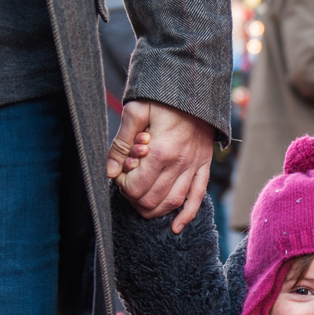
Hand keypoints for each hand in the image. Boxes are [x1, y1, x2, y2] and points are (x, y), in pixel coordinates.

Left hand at [107, 100, 214, 233]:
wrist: (194, 88)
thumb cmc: (162, 98)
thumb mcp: (135, 112)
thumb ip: (121, 143)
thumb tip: (110, 171)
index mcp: (161, 151)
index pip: (136, 187)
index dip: (122, 187)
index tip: (119, 176)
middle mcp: (179, 164)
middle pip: (152, 200)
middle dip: (134, 199)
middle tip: (128, 186)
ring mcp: (194, 167)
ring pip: (172, 203)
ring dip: (154, 210)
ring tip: (142, 204)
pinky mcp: (203, 167)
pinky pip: (197, 198)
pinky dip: (187, 216)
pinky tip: (175, 227)